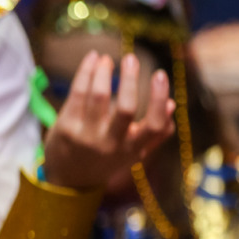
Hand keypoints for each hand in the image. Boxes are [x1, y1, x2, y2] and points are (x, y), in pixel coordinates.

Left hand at [42, 52, 175, 190]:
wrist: (68, 180)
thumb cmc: (105, 160)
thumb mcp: (133, 153)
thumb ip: (155, 134)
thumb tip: (172, 104)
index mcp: (132, 149)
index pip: (155, 125)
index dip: (159, 98)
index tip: (159, 74)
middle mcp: (110, 144)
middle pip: (125, 108)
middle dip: (129, 80)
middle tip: (131, 58)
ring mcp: (86, 136)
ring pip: (98, 97)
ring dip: (103, 72)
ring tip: (106, 59)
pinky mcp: (65, 127)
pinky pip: (77, 93)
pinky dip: (85, 72)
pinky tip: (92, 59)